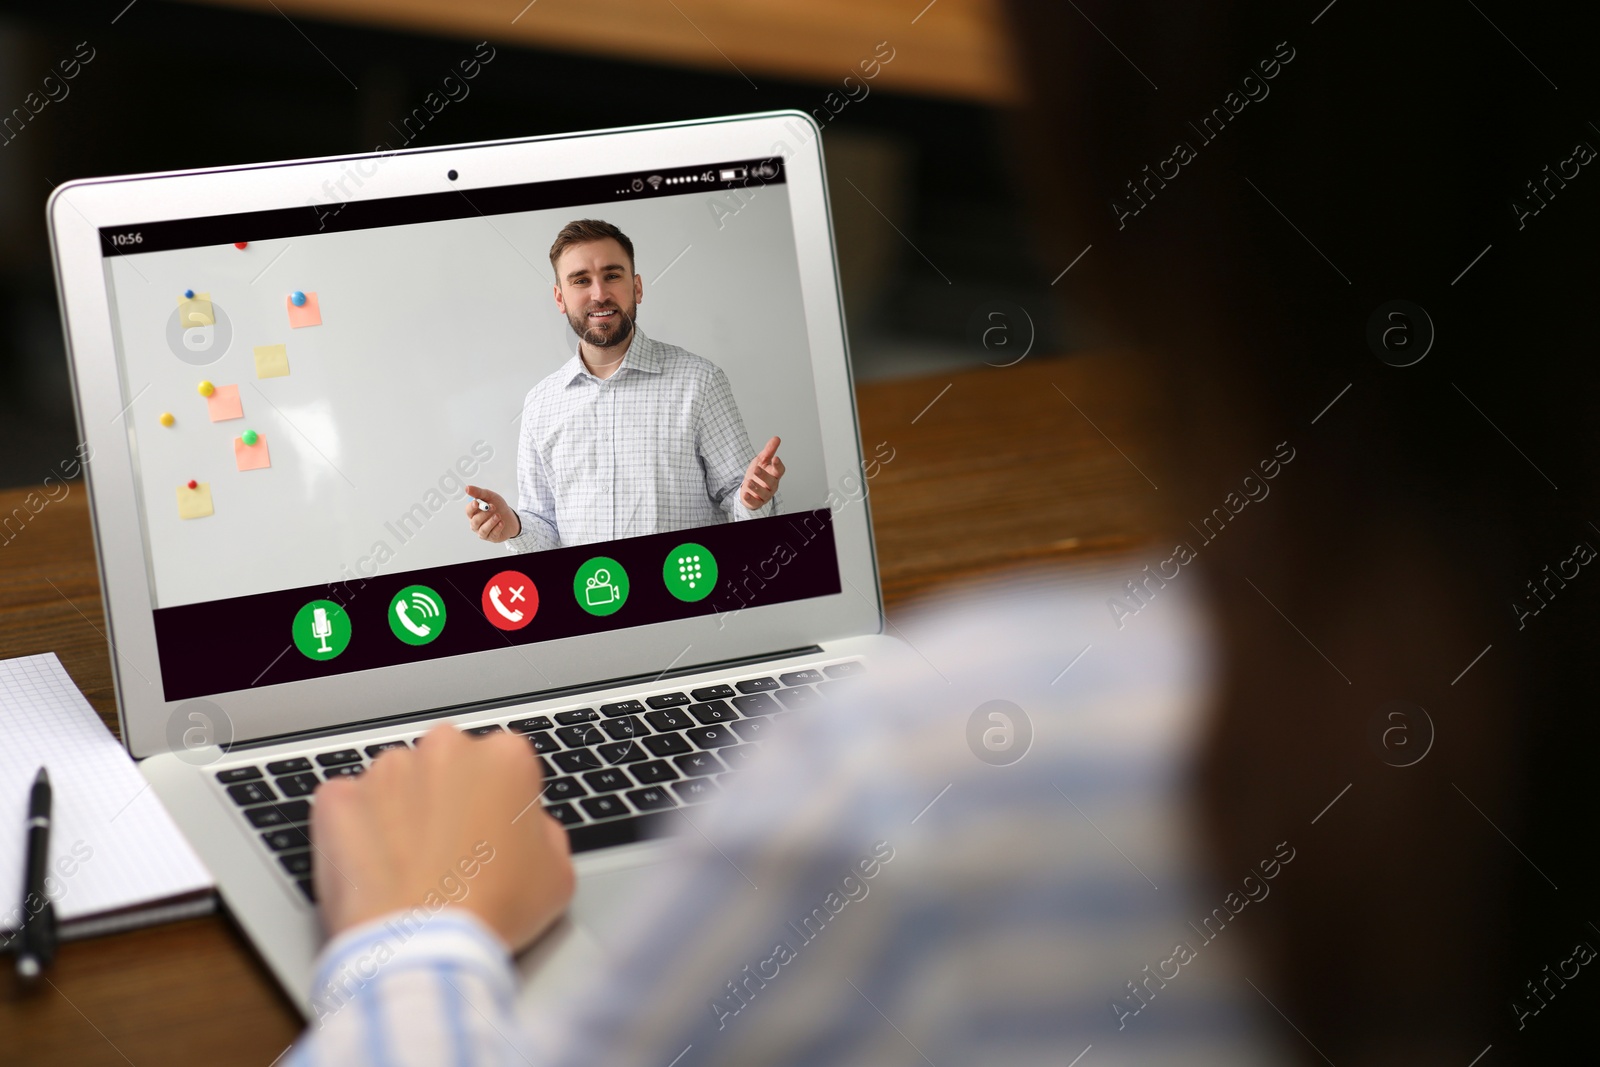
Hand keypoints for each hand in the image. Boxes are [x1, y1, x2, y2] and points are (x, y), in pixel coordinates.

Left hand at [310, 723, 574, 951]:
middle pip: (448, 764)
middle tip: (453, 853)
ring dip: (402, 812)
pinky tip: (373, 868)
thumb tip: (528, 829)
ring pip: (397, 782)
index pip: (505, 765)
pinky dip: (355, 829)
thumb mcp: (558, 874)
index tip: (495, 836)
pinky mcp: (338, 799)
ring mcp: (385, 773)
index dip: (502, 805)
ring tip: (409, 868)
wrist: (422, 950)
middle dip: (449, 799)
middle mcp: (443, 750)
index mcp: (504, 757)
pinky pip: (347, 805)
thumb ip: (543, 831)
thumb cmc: (492, 912)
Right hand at [464, 485, 520, 541]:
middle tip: (493, 507)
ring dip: (491, 522)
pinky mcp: (492, 537)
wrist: (511, 517)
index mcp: (474, 513)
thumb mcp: (490, 496)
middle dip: (484, 514)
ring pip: (483, 530)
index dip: (471, 507)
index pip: (468, 511)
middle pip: (475, 521)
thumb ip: (479, 493)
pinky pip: (492, 534)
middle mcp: (476, 524)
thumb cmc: (498, 507)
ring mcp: (483, 532)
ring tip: (498, 515)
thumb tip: (467, 488)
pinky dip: (497, 528)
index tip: (477, 503)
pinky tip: (502, 523)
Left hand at [740, 436, 784, 508]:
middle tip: (756, 469)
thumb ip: (769, 450)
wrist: (748, 487)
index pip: (780, 470)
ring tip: (749, 482)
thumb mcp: (762, 460)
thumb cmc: (757, 474)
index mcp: (774, 474)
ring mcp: (764, 495)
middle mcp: (771, 485)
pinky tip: (746, 494)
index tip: (775, 458)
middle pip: (771, 482)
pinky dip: (750, 499)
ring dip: (756, 487)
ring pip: (763, 493)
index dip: (778, 465)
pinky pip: (755, 502)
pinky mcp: (756, 502)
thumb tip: (776, 438)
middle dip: (764, 476)